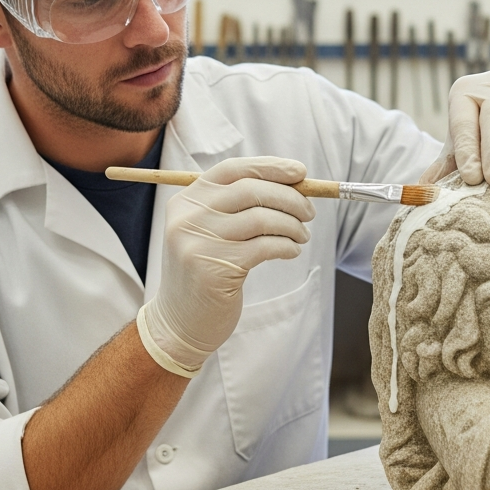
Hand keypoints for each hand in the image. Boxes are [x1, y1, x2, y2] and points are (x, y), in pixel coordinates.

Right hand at [139, 157, 314, 374]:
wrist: (180, 322)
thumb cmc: (206, 272)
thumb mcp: (211, 232)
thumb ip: (238, 206)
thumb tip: (292, 183)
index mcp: (186, 200)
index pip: (233, 170)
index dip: (270, 167)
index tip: (300, 172)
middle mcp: (188, 217)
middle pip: (251, 190)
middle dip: (290, 198)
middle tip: (309, 212)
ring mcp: (198, 242)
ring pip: (262, 218)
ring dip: (292, 225)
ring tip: (302, 235)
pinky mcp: (214, 268)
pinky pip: (264, 246)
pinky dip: (286, 246)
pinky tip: (291, 251)